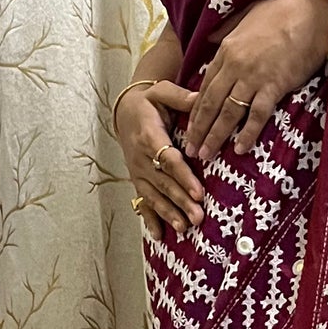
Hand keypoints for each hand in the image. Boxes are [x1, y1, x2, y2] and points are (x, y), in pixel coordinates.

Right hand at [117, 80, 203, 238]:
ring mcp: (138, 172)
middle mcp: (141, 158)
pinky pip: (142, 201)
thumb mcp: (162, 92)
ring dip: (169, 214)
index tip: (199, 191)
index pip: (168, 159)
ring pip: (153, 196)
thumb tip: (202, 98)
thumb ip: (181, 97)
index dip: (183, 177)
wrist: (125, 111)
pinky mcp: (137, 180)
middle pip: (163, 183)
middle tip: (198, 216)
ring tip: (184, 229)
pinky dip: (150, 219)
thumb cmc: (149, 101)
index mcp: (149, 136)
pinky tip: (159, 237)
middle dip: (181, 201)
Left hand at [184, 0, 327, 162]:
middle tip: (190, 149)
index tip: (189, 127)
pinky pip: (257, 114)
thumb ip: (226, 29)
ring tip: (206, 155)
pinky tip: (240, 148)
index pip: (205, 86)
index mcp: (226, 50)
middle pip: (210, 103)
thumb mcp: (245, 15)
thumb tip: (211, 38)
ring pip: (228, 112)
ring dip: (216, 136)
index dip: (195, 110)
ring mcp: (253, 77)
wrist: (308, 13)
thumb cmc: (281, 11)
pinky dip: (248, 133)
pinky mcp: (274, 86)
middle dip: (198, 129)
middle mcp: (235, 66)